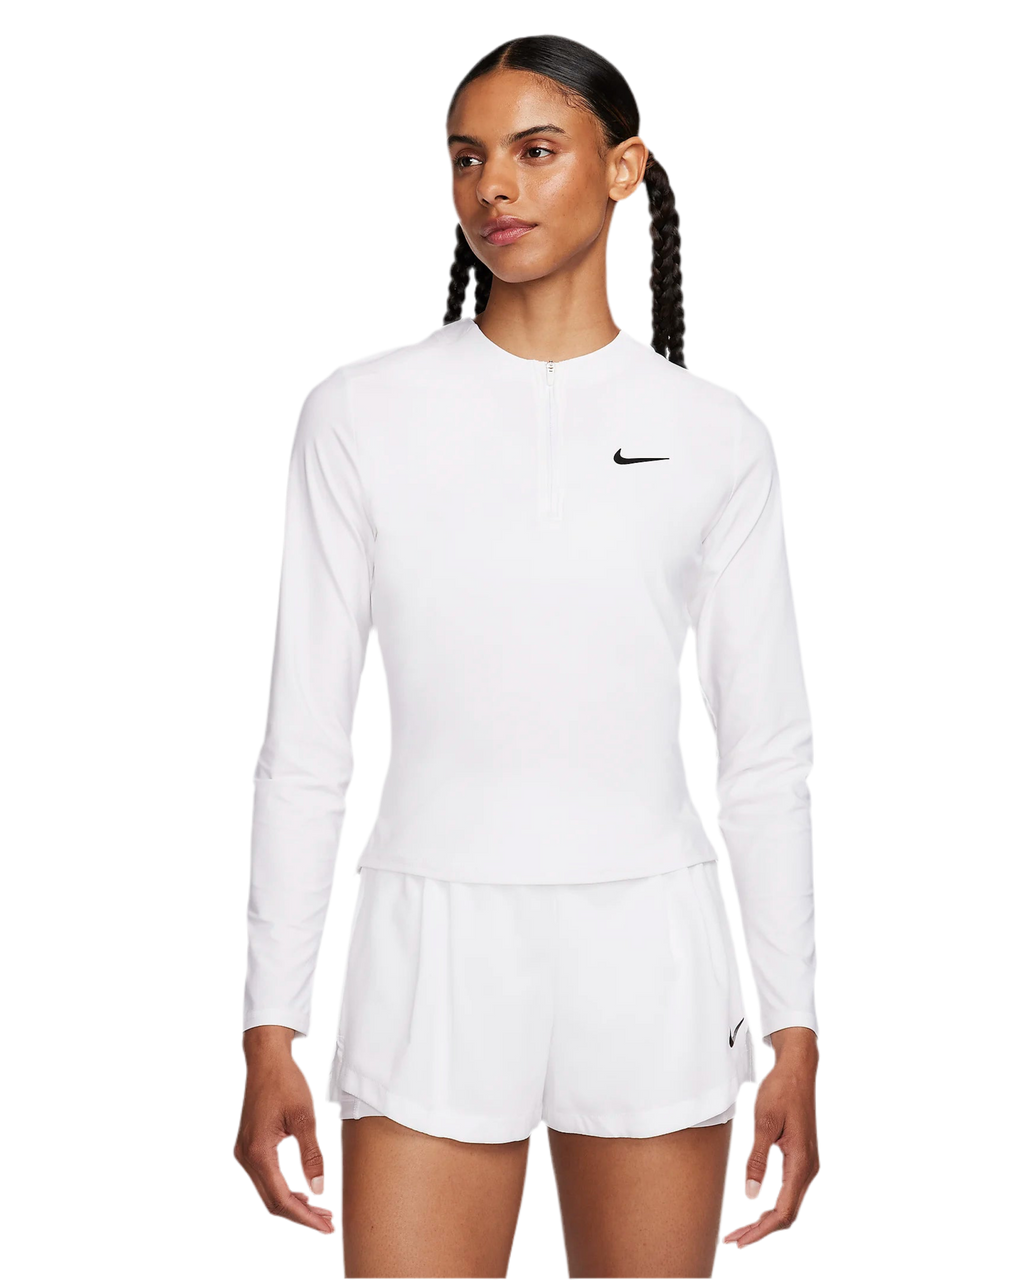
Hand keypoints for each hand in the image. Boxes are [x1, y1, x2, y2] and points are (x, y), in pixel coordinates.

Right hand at [231, 1032, 336, 1238]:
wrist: (266, 1058)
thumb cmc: (285, 1081)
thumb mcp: (304, 1117)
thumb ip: (311, 1155)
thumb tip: (319, 1191)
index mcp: (257, 1153)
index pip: (282, 1199)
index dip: (305, 1218)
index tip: (327, 1227)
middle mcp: (245, 1158)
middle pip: (272, 1202)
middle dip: (301, 1217)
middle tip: (328, 1225)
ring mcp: (244, 1153)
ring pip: (268, 1193)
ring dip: (294, 1205)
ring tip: (321, 1212)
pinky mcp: (249, 1147)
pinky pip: (265, 1179)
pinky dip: (285, 1190)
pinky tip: (304, 1192)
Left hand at [722, 1029, 821, 1252]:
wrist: (798, 1069)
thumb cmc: (781, 1091)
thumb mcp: (763, 1122)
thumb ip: (757, 1160)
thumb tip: (749, 1197)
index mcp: (801, 1164)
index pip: (782, 1212)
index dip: (760, 1231)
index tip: (739, 1241)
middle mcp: (809, 1169)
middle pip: (788, 1215)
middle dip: (761, 1232)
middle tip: (734, 1242)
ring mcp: (808, 1165)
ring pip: (790, 1206)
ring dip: (767, 1222)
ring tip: (742, 1232)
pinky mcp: (803, 1159)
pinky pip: (791, 1193)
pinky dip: (773, 1207)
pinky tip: (757, 1210)